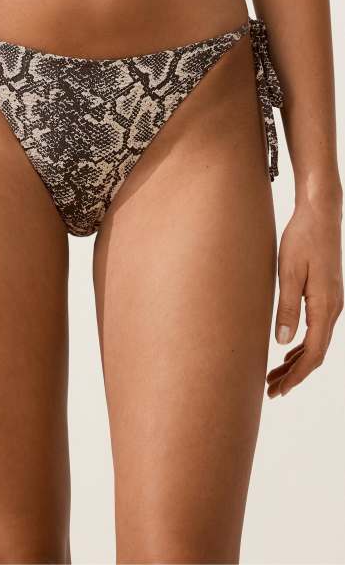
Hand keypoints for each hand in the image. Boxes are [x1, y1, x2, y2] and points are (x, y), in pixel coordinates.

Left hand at [267, 201, 342, 397]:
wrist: (320, 214)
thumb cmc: (302, 239)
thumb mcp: (290, 273)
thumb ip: (287, 308)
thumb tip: (281, 342)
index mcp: (325, 306)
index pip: (312, 354)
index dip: (295, 376)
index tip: (277, 390)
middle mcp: (333, 308)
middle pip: (315, 353)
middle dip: (294, 375)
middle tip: (271, 390)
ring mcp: (332, 302)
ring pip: (316, 343)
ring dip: (296, 362)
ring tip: (275, 375)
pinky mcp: (326, 295)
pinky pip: (316, 329)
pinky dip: (302, 345)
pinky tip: (287, 350)